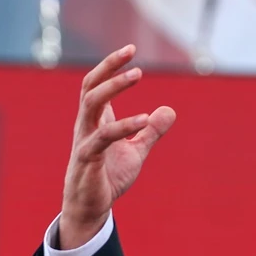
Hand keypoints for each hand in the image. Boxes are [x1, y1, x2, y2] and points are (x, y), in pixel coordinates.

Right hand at [59, 44, 175, 248]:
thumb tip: (170, 110)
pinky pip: (103, 136)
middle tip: (133, 58)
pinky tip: (145, 119)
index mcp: (96, 120)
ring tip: (137, 75)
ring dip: (114, 87)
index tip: (130, 49)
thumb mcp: (136, 150)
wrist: (91, 206)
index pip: (97, 84)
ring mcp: (85, 140)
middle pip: (91, 87)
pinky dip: (124, 125)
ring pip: (91, 104)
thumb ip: (151, 131)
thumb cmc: (109, 175)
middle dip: (110, 69)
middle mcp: (86, 125)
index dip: (111, 65)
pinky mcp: (88, 158)